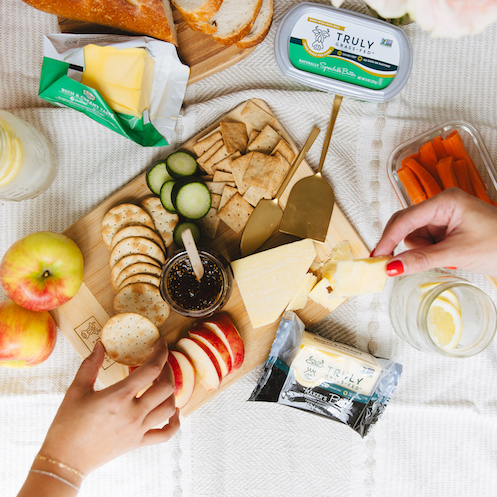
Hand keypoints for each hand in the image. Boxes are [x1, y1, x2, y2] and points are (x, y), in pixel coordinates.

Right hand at [38, 338, 179, 475]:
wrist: (65, 460)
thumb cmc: (67, 425)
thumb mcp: (76, 390)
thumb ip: (90, 365)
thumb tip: (100, 345)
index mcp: (118, 397)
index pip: (151, 370)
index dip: (160, 352)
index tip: (161, 343)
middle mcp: (133, 413)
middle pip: (166, 387)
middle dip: (167, 369)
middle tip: (159, 362)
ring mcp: (138, 429)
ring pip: (169, 408)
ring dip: (170, 392)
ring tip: (162, 382)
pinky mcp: (138, 442)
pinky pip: (165, 434)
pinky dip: (175, 422)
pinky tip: (174, 411)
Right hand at [372, 188, 496, 276]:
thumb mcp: (457, 253)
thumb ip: (422, 259)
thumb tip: (393, 267)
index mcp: (445, 201)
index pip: (406, 219)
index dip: (388, 238)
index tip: (376, 256)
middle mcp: (441, 205)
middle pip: (405, 225)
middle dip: (404, 245)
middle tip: (391, 265)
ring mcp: (443, 217)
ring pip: (413, 236)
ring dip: (421, 251)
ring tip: (445, 257)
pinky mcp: (445, 229)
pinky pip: (424, 241)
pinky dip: (427, 252)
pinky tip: (444, 256)